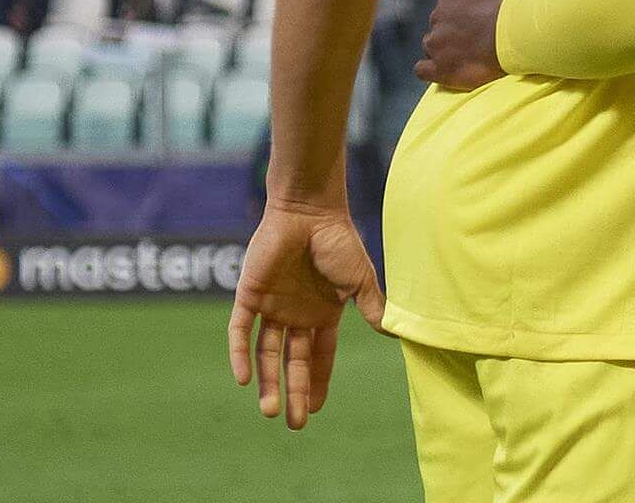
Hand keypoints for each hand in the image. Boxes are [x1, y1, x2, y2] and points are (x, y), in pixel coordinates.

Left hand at [228, 200, 386, 429]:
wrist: (309, 212)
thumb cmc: (338, 241)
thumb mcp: (360, 279)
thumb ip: (371, 308)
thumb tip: (394, 334)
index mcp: (322, 313)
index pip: (319, 356)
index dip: (318, 382)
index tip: (316, 409)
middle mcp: (295, 315)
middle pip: (293, 362)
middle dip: (295, 392)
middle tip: (295, 424)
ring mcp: (271, 307)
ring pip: (266, 353)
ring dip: (267, 382)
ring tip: (271, 411)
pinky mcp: (249, 295)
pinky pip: (240, 331)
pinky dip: (240, 355)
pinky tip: (244, 379)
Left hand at [416, 0, 523, 90]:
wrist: (518, 32)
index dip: (465, 3)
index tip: (480, 10)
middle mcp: (438, 17)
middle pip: (442, 21)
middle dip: (456, 26)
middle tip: (480, 32)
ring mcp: (437, 44)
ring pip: (433, 44)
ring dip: (446, 47)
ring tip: (469, 52)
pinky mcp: (441, 69)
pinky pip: (424, 70)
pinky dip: (431, 69)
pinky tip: (446, 69)